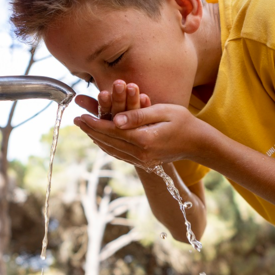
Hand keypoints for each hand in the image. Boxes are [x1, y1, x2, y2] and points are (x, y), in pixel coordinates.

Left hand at [75, 83, 204, 168]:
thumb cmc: (183, 122)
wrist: (198, 143)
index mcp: (145, 140)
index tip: (81, 115)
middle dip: (91, 131)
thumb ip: (138, 115)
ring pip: (113, 151)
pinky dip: (108, 147)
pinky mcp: (145, 163)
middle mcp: (142, 154)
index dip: (95, 123)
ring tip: (85, 128)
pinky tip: (101, 139)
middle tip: (77, 120)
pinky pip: (121, 155)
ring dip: (97, 139)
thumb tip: (115, 120)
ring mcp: (143, 161)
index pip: (112, 131)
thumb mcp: (162, 111)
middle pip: (109, 142)